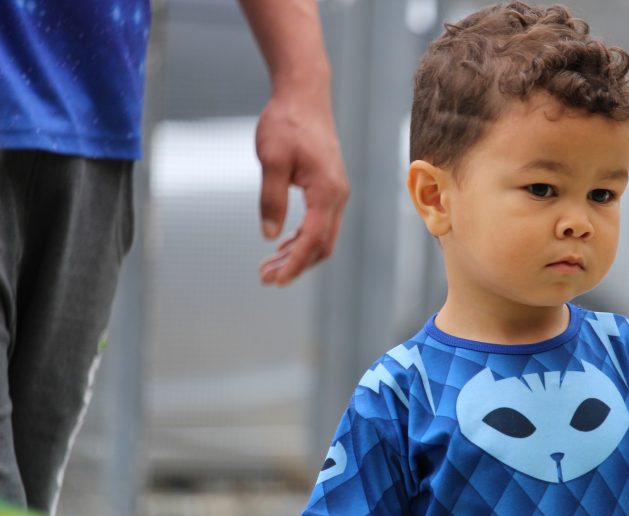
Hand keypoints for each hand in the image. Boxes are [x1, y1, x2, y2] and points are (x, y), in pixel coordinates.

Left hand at [254, 89, 348, 285]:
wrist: (304, 95)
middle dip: (296, 265)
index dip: (294, 264)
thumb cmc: (287, 123)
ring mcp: (336, 194)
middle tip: (265, 278)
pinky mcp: (329, 189)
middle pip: (322, 245)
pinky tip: (282, 245)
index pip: (313, 239)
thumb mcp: (271, 160)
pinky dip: (302, 239)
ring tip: (268, 266)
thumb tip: (270, 236)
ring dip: (298, 254)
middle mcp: (338, 197)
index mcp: (327, 191)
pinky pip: (321, 223)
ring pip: (322, 237)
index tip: (274, 281)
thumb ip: (271, 199)